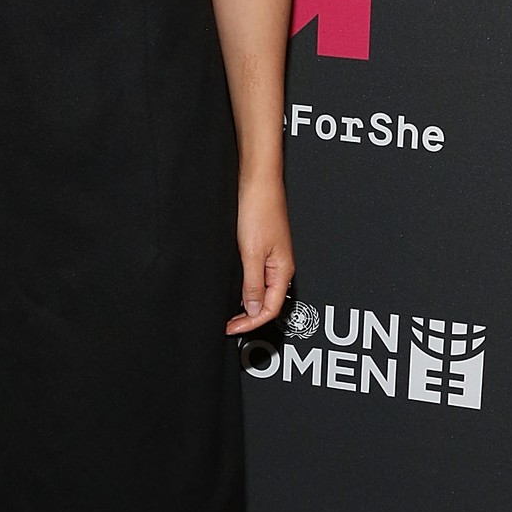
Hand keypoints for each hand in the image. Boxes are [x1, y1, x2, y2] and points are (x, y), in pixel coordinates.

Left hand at [225, 170, 293, 335]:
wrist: (257, 182)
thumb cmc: (259, 209)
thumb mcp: (252, 252)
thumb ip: (253, 283)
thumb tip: (254, 309)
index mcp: (283, 269)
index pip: (271, 308)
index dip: (251, 322)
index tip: (232, 328)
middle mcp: (280, 266)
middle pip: (268, 302)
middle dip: (249, 317)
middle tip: (227, 324)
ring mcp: (272, 257)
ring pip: (261, 290)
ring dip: (246, 303)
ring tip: (228, 312)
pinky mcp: (262, 248)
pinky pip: (256, 276)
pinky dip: (245, 288)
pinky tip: (233, 289)